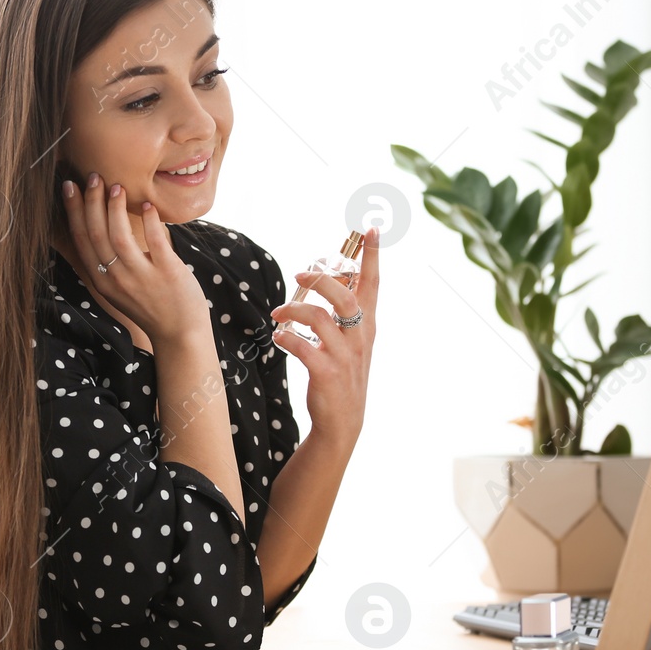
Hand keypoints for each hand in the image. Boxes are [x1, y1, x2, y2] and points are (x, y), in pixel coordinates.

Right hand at [60, 173, 210, 347]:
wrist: (180, 333)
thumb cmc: (151, 305)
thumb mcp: (119, 287)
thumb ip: (108, 261)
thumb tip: (101, 222)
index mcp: (102, 280)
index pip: (81, 239)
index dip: (73, 210)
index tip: (71, 185)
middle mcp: (116, 279)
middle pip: (96, 233)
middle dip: (91, 201)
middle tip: (94, 176)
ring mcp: (141, 278)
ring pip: (119, 237)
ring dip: (115, 207)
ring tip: (118, 187)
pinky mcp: (167, 274)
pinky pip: (155, 243)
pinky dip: (149, 222)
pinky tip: (148, 206)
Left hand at [268, 226, 378, 448]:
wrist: (343, 421)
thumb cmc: (341, 374)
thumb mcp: (350, 341)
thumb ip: (342, 312)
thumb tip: (321, 279)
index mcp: (366, 324)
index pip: (373, 283)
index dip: (372, 255)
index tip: (370, 228)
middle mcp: (360, 337)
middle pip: (346, 296)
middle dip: (321, 280)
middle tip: (298, 276)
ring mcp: (346, 356)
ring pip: (321, 319)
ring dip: (293, 311)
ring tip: (277, 314)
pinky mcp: (328, 374)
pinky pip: (304, 348)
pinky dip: (287, 339)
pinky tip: (278, 338)